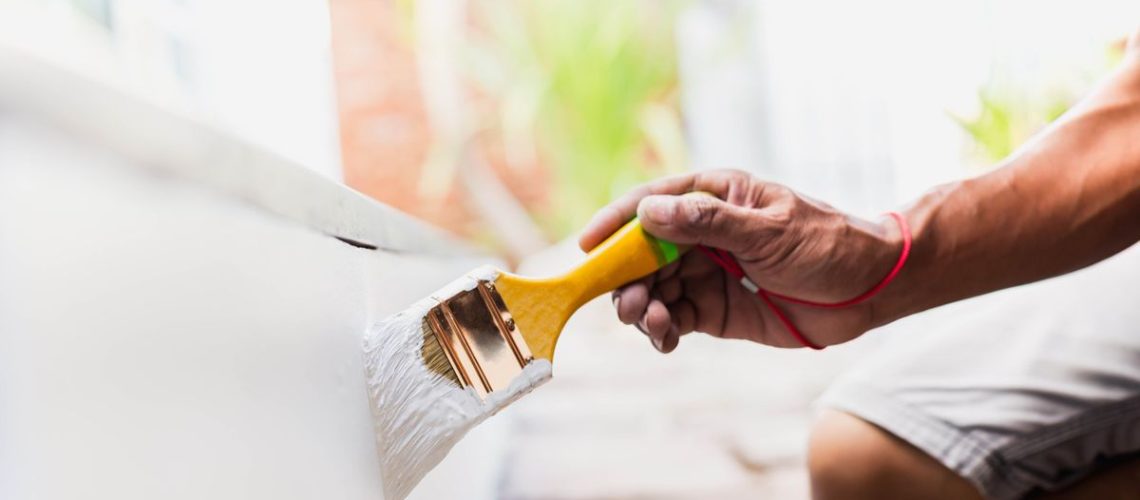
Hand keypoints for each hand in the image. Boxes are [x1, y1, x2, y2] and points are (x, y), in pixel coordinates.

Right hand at [579, 169, 903, 351]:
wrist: (869, 289)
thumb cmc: (827, 244)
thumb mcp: (770, 230)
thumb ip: (709, 223)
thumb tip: (650, 214)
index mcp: (713, 197)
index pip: (651, 204)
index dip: (614, 223)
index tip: (587, 246)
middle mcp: (700, 233)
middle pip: (642, 253)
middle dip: (627, 278)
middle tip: (629, 305)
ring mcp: (705, 272)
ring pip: (653, 288)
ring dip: (643, 307)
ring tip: (654, 324)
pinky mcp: (714, 308)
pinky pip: (673, 317)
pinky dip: (662, 330)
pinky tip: (665, 339)